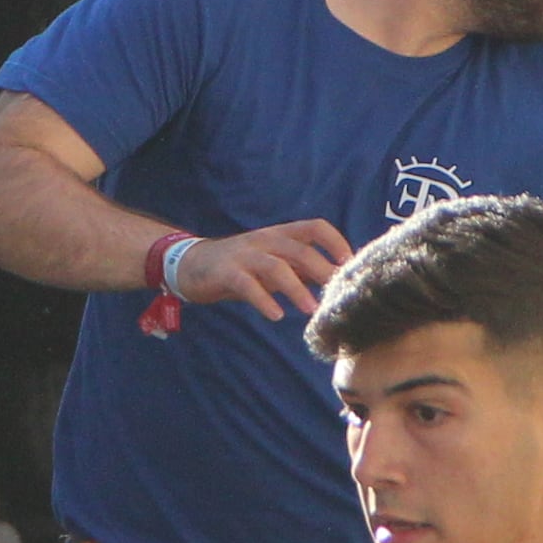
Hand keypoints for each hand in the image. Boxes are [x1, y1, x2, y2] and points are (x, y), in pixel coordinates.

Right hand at [175, 221, 354, 317]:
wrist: (191, 264)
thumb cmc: (241, 266)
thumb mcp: (273, 263)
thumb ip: (300, 268)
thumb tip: (336, 281)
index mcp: (280, 234)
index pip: (315, 227)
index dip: (336, 242)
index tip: (351, 265)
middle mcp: (265, 240)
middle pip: (300, 250)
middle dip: (323, 271)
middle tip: (340, 294)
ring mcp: (245, 255)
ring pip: (277, 267)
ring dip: (297, 289)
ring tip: (311, 310)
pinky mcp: (226, 272)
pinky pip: (247, 285)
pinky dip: (264, 300)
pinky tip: (276, 315)